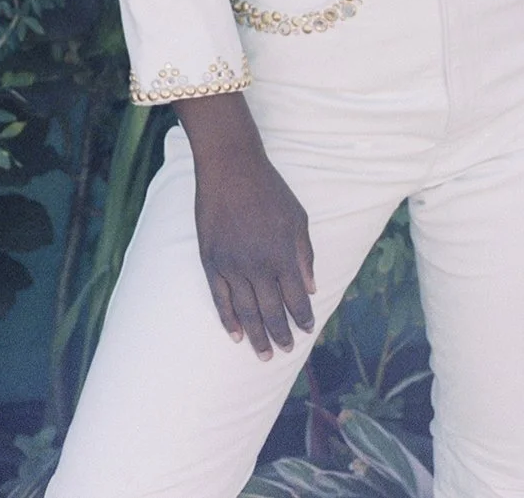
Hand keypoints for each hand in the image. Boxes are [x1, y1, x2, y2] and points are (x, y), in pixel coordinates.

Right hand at [178, 92, 315, 359]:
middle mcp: (258, 265)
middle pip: (272, 312)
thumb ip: (304, 255)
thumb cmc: (269, 190)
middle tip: (285, 352)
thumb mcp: (297, 217)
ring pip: (246, 312)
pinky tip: (235, 335)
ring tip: (264, 355)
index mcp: (283, 254)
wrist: (230, 167)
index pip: (297, 298)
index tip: (307, 331)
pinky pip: (220, 299)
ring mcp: (232, 265)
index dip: (303, 318)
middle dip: (281, 335)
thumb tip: (311, 288)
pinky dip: (228, 320)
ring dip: (256, 336)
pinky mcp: (212, 261)